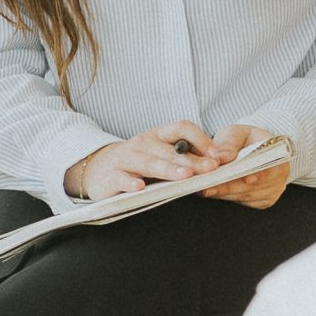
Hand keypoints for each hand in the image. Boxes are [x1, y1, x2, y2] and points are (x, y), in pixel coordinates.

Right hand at [65, 125, 226, 201]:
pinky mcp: (111, 176)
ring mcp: (126, 158)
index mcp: (158, 135)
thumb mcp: (159, 154)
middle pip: (169, 149)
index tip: (218, 155)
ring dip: (167, 169)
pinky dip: (130, 182)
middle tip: (210, 169)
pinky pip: (122, 178)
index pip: (181, 127)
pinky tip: (140, 188)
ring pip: (148, 162)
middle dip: (191, 160)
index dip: (201, 139)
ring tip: (184, 176)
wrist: (97, 169)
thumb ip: (184, 158)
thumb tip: (218, 163)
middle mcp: (143, 143)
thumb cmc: (137, 163)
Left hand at [201, 123, 290, 208]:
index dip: (256, 174)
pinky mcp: (264, 200)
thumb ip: (228, 143)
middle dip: (229, 186)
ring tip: (205, 189)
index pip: (269, 167)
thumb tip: (218, 156)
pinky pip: (245, 201)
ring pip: (247, 195)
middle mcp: (281, 173)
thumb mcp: (236, 133)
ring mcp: (274, 188)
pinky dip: (228, 197)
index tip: (240, 178)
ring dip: (225, 193)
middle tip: (208, 186)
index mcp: (279, 153)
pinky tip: (213, 192)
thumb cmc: (243, 139)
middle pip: (255, 185)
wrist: (247, 148)